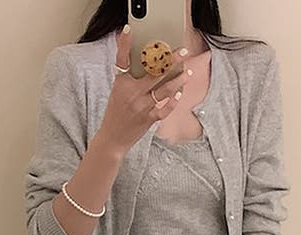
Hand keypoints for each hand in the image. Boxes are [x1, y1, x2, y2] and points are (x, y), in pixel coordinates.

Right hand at [95, 26, 191, 155]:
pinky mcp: (149, 119)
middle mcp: (132, 94)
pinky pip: (165, 108)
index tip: (129, 30)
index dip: (124, 44)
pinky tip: (180, 93)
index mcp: (122, 84)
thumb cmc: (116, 112)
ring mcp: (142, 107)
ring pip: (165, 90)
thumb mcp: (117, 91)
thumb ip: (127, 75)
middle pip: (154, 73)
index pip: (122, 60)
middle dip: (171, 60)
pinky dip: (174, 101)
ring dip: (178, 80)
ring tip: (187, 72)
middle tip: (182, 51)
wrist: (113, 138)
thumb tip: (137, 58)